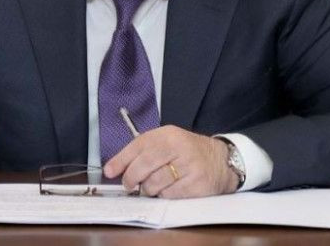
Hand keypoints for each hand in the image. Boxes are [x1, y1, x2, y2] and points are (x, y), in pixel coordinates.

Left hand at [102, 125, 238, 198]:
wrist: (220, 161)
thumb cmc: (187, 152)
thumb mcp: (166, 142)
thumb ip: (142, 152)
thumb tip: (114, 168)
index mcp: (168, 134)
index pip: (138, 145)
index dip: (121, 160)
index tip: (109, 171)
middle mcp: (178, 147)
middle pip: (144, 165)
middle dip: (132, 178)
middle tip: (129, 185)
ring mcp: (189, 165)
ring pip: (154, 183)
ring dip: (149, 189)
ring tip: (153, 185)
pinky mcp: (196, 184)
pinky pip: (169, 195)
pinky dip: (165, 195)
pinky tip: (169, 188)